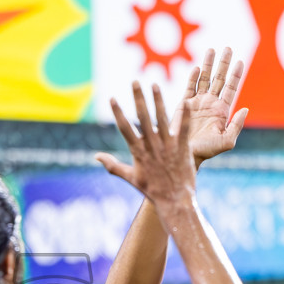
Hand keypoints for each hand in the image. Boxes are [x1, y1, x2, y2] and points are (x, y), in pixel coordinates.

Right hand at [95, 83, 194, 205]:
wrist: (174, 201)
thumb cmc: (152, 190)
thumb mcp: (130, 178)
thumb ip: (112, 166)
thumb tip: (96, 157)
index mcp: (138, 152)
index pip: (125, 129)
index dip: (118, 113)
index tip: (112, 98)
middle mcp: (152, 147)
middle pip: (143, 118)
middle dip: (138, 99)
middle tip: (135, 81)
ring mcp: (167, 147)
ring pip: (162, 119)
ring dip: (158, 101)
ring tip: (154, 84)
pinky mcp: (182, 149)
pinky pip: (183, 129)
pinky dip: (185, 116)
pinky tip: (186, 102)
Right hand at [182, 47, 248, 163]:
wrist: (186, 154)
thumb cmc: (207, 151)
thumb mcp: (227, 141)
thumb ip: (236, 125)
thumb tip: (245, 108)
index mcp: (222, 110)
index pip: (231, 88)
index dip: (236, 74)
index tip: (240, 60)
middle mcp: (210, 103)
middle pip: (219, 79)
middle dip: (223, 63)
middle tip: (228, 48)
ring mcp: (197, 102)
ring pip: (205, 79)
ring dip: (209, 64)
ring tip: (212, 49)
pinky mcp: (184, 104)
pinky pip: (189, 86)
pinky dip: (193, 76)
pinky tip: (198, 67)